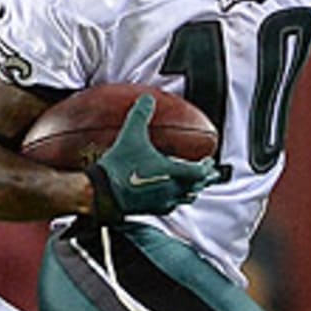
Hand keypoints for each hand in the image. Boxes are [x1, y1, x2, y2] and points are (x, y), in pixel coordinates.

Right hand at [85, 94, 218, 222]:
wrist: (101, 192)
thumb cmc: (118, 168)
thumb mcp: (131, 136)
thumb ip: (140, 115)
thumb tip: (146, 100)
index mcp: (173, 173)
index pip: (200, 171)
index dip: (207, 166)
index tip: (209, 161)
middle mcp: (171, 189)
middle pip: (196, 187)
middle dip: (203, 179)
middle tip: (208, 175)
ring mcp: (160, 202)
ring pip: (185, 199)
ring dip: (191, 191)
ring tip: (192, 186)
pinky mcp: (149, 210)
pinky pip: (169, 207)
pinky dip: (174, 200)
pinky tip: (168, 196)